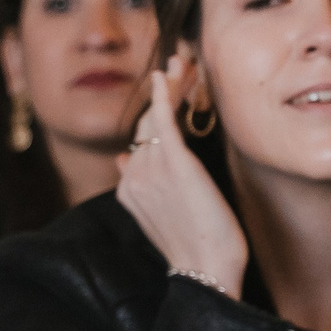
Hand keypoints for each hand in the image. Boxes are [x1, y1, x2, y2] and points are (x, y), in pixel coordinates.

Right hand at [116, 49, 247, 296]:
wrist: (207, 271)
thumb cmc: (196, 247)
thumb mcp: (163, 216)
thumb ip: (143, 187)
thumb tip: (123, 160)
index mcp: (129, 188)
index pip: (140, 140)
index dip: (155, 113)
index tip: (172, 89)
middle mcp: (133, 176)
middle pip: (145, 124)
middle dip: (164, 92)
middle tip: (184, 63)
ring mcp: (150, 171)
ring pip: (156, 118)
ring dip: (171, 85)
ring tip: (186, 60)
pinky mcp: (174, 166)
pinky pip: (162, 123)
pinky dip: (163, 95)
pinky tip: (167, 75)